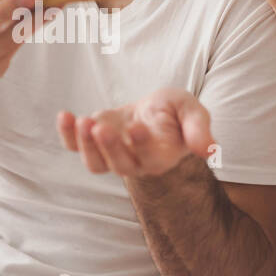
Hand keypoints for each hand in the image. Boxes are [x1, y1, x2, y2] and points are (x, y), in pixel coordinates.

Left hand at [57, 88, 214, 177]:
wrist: (155, 110)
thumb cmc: (176, 111)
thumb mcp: (192, 110)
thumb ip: (199, 128)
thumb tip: (211, 150)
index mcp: (163, 157)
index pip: (151, 159)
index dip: (142, 145)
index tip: (136, 127)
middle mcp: (137, 164)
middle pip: (120, 166)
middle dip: (109, 147)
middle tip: (100, 126)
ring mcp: (113, 156)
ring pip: (96, 164)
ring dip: (86, 145)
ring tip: (81, 121)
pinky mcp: (95, 144)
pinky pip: (76, 147)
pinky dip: (67, 136)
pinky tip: (64, 115)